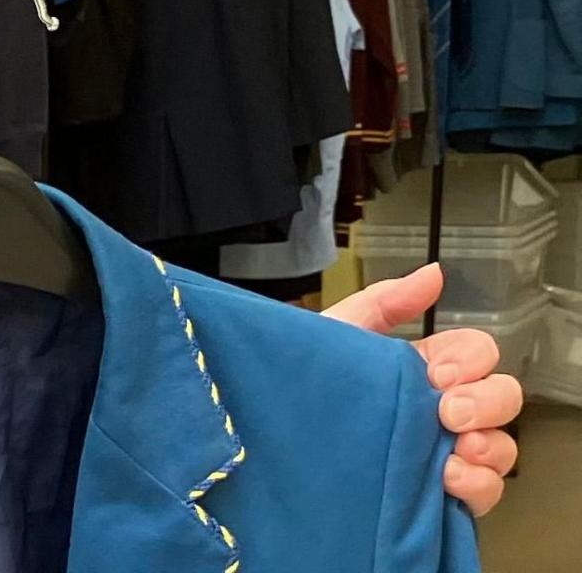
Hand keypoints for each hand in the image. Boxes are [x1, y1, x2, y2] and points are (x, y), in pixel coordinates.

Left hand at [323, 263, 522, 515]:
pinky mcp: (438, 495)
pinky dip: (478, 485)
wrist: (267, 440)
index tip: (437, 373)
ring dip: (489, 445)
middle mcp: (439, 410)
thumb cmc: (299, 386)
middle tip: (448, 411)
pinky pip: (485, 493)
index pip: (476, 353)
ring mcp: (444, 453)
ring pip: (501, 446)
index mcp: (420, 369)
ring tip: (456, 449)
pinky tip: (448, 479)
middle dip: (486, 400)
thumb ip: (382, 303)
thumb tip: (435, 273)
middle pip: (501, 396)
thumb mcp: (336, 335)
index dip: (469, 358)